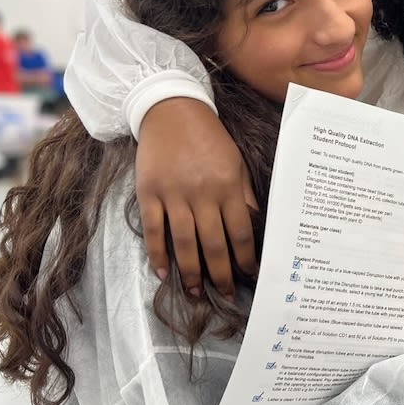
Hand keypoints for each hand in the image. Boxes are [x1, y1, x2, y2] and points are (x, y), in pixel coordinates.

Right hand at [136, 99, 257, 297]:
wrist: (171, 109)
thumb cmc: (208, 138)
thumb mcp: (236, 162)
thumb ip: (244, 195)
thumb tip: (254, 227)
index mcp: (228, 186)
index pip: (241, 232)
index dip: (246, 258)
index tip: (250, 275)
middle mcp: (202, 193)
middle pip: (214, 244)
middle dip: (222, 275)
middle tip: (226, 294)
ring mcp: (173, 194)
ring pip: (184, 243)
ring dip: (191, 272)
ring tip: (196, 293)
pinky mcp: (149, 193)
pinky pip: (154, 230)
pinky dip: (157, 254)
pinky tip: (164, 273)